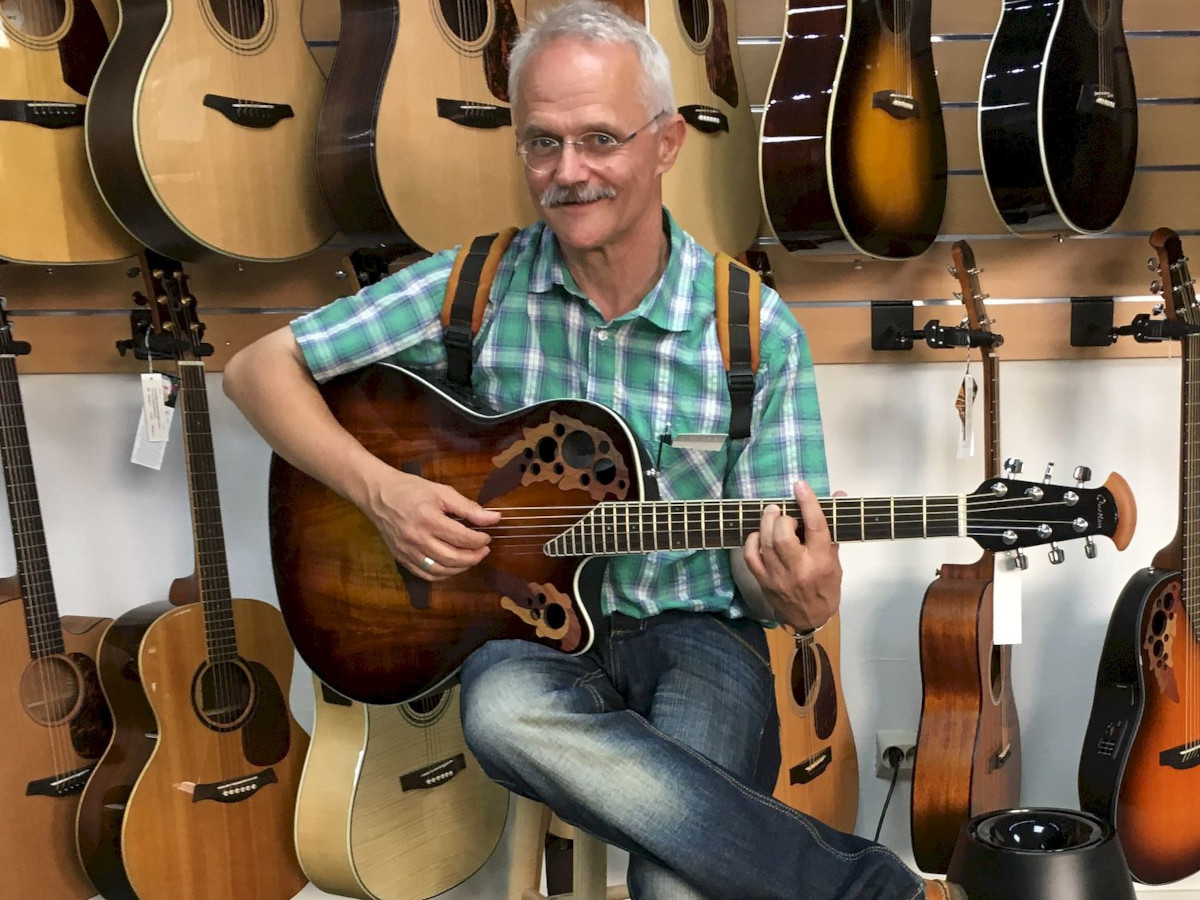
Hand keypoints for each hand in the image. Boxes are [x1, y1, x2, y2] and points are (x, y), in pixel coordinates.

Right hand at [364, 469, 500, 580]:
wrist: (378, 495)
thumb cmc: (412, 490)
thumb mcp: (442, 492)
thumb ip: (468, 508)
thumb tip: (494, 519)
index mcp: (429, 519)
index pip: (462, 538)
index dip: (479, 540)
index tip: (487, 537)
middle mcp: (417, 539)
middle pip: (453, 558)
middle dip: (474, 557)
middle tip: (484, 550)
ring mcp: (408, 552)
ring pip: (441, 570)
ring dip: (461, 568)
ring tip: (471, 558)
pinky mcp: (401, 558)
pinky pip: (426, 575)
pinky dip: (444, 574)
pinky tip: (453, 566)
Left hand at [742, 480, 841, 630]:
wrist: (809, 618)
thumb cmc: (825, 588)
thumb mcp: (836, 562)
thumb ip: (832, 529)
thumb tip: (837, 496)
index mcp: (821, 562)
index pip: (815, 528)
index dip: (808, 504)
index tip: (800, 486)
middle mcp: (799, 568)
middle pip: (784, 536)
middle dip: (782, 518)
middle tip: (784, 512)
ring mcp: (778, 575)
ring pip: (767, 543)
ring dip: (767, 523)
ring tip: (772, 514)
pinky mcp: (763, 580)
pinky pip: (751, 556)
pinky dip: (752, 540)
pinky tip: (759, 534)